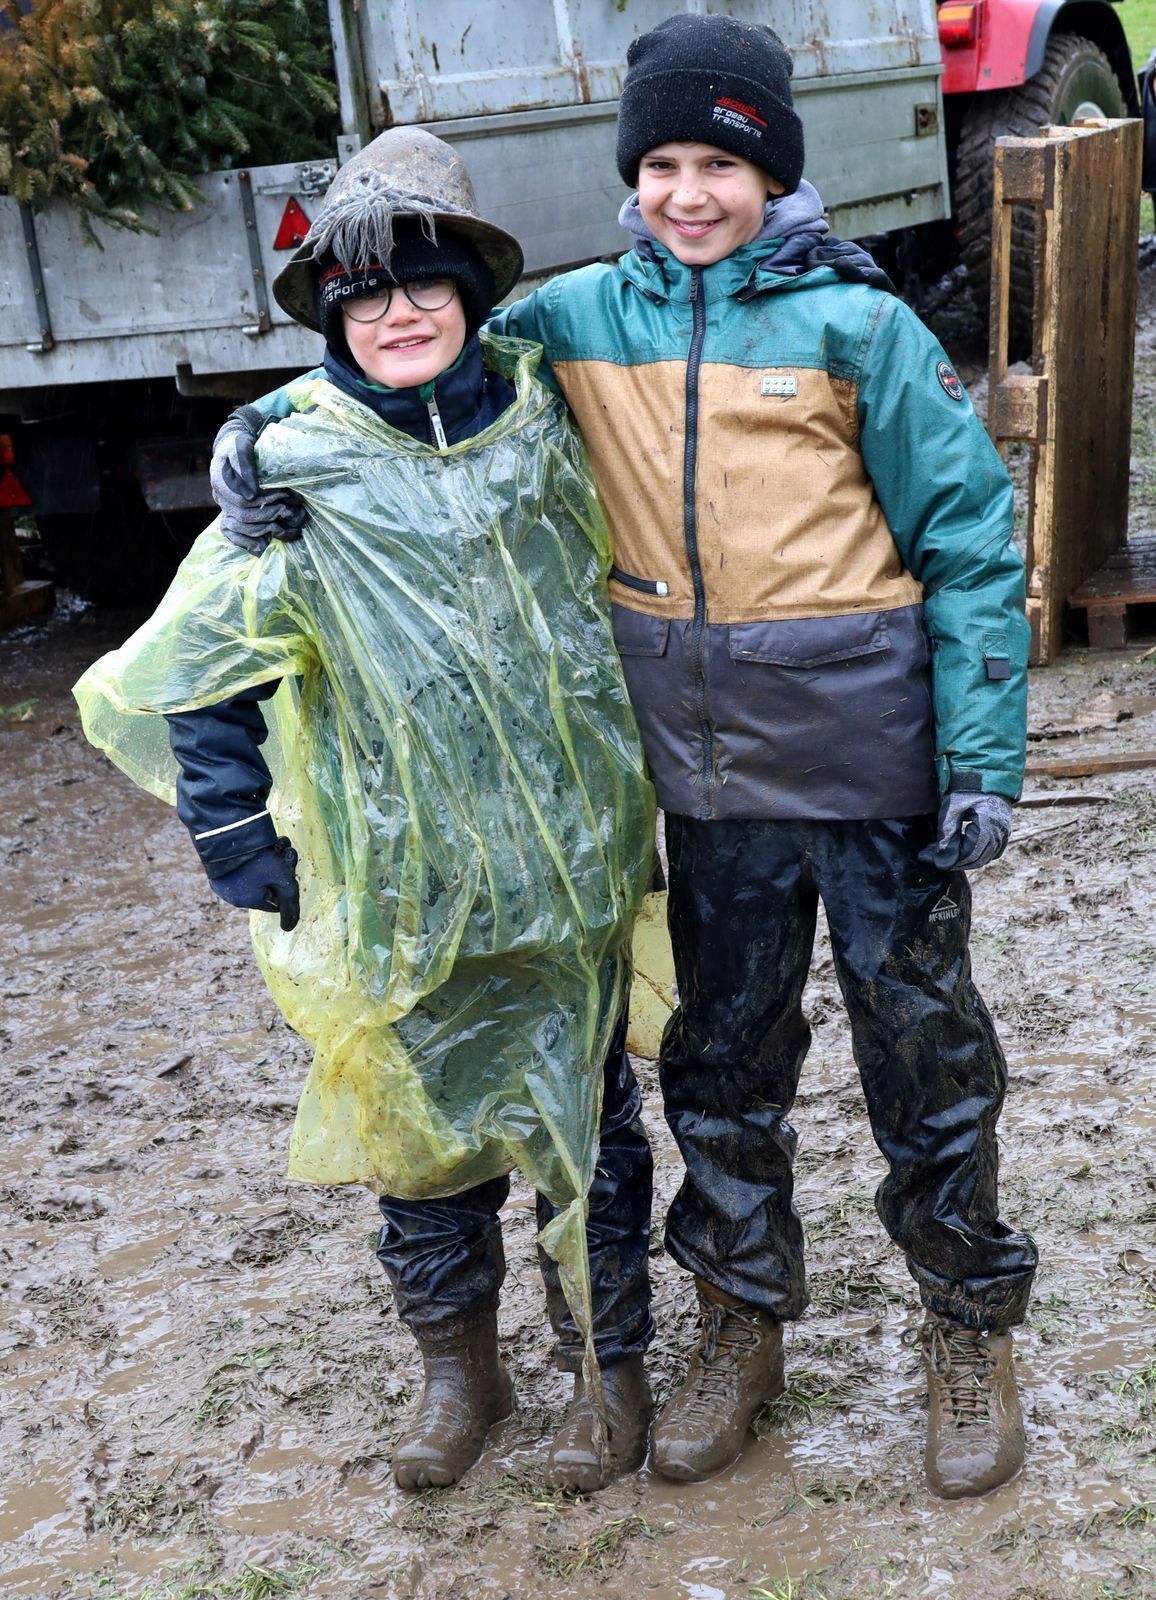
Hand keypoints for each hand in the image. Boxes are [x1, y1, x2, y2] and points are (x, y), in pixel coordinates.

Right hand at [209, 837, 300, 929]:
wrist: (226, 832)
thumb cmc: (257, 860)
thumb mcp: (282, 880)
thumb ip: (290, 903)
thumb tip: (289, 928)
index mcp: (247, 901)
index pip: (278, 899)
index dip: (286, 883)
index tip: (288, 866)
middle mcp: (233, 893)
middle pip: (268, 883)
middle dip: (280, 866)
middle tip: (284, 850)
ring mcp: (224, 878)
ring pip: (258, 871)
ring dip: (271, 856)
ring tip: (274, 843)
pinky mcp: (220, 863)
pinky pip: (242, 863)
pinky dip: (254, 854)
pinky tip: (261, 842)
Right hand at [210, 415, 306, 555]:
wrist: (235, 449)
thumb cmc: (239, 445)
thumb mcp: (241, 447)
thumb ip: (245, 465)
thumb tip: (251, 494)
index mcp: (220, 481)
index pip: (241, 501)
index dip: (263, 502)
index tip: (281, 496)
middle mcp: (220, 498)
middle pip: (242, 517)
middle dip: (267, 515)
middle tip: (287, 511)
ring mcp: (225, 507)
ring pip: (240, 528)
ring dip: (264, 529)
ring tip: (284, 527)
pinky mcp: (231, 515)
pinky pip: (235, 536)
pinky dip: (250, 543)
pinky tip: (265, 545)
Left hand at [919, 793, 1012, 871]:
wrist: (985, 772)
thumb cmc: (967, 788)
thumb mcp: (952, 809)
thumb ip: (947, 836)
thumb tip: (941, 863)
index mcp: (989, 827)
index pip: (967, 855)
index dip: (946, 859)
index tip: (926, 856)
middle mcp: (1000, 834)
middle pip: (975, 860)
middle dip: (952, 860)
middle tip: (929, 854)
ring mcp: (1004, 834)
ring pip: (983, 858)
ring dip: (962, 858)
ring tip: (939, 850)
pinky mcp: (1003, 832)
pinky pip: (990, 852)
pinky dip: (974, 853)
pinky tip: (957, 847)